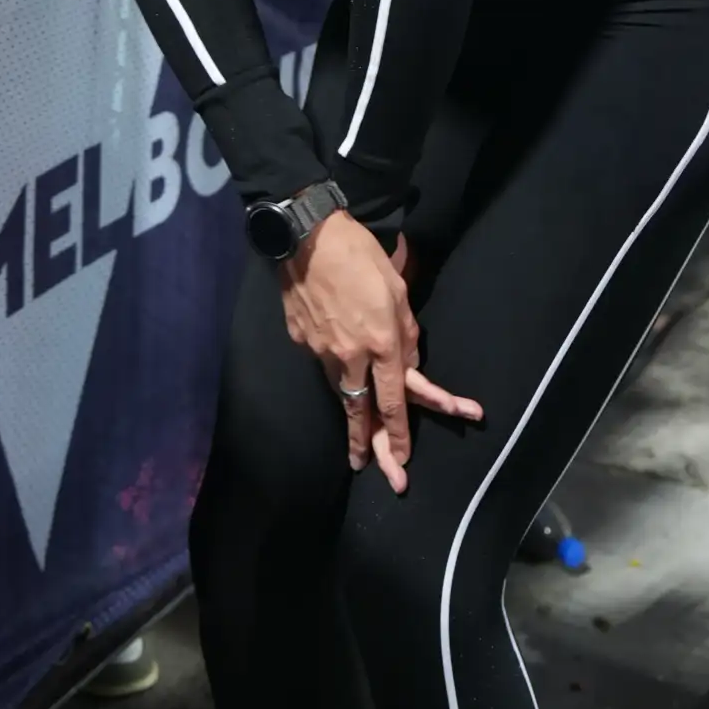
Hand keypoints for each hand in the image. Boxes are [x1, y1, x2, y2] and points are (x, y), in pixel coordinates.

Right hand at [280, 215, 481, 488]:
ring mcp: (320, 351)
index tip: (402, 461)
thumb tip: (407, 361)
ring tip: (358, 440)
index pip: (393, 402)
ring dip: (352, 412)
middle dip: (368, 446)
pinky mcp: (301, 340)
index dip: (398, 435)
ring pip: (340, 389)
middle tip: (375, 472)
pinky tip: (335, 357)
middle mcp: (350, 355)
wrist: (307, 236)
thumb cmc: (361, 255)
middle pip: (360, 411)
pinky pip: (323, 362)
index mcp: (380, 342)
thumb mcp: (397, 289)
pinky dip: (334, 368)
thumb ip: (407, 330)